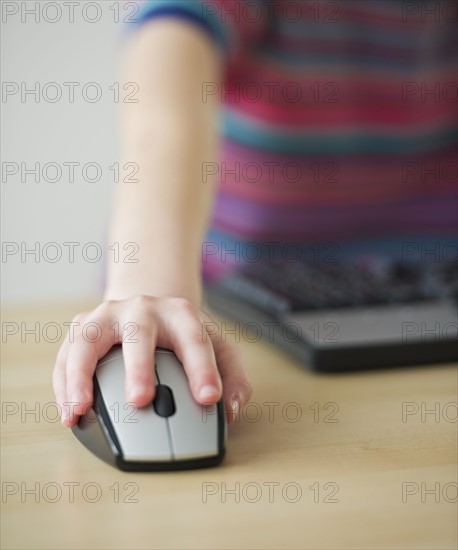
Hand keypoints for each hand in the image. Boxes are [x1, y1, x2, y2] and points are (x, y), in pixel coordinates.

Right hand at [52, 296, 251, 426]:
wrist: (148, 305)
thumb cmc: (183, 334)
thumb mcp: (216, 347)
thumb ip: (232, 377)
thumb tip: (230, 411)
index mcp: (181, 313)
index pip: (195, 339)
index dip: (202, 369)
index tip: (208, 399)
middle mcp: (142, 309)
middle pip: (138, 332)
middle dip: (139, 366)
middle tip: (140, 400)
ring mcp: (108, 315)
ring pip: (89, 338)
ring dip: (81, 374)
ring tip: (81, 409)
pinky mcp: (82, 326)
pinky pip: (66, 354)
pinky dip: (64, 384)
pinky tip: (69, 413)